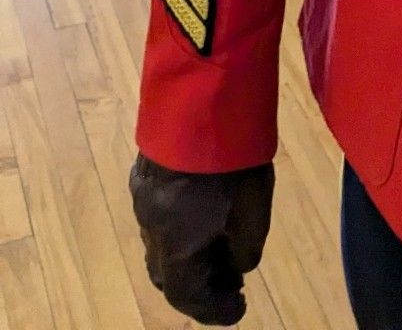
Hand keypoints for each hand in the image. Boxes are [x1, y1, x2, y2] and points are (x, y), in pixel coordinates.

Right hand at [129, 153, 274, 325]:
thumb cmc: (234, 159)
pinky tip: (202, 216)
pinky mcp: (144, 174)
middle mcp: (151, 229)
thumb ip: (246, 247)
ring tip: (221, 249)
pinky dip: (180, 230)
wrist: (201, 97)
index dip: (213, 310)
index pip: (186, 296)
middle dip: (199, 286)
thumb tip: (238, 267)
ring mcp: (143, 200)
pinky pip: (159, 218)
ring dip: (188, 257)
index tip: (238, 311)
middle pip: (168, 275)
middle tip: (230, 283)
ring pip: (160, 246)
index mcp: (176, 246)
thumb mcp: (253, 208)